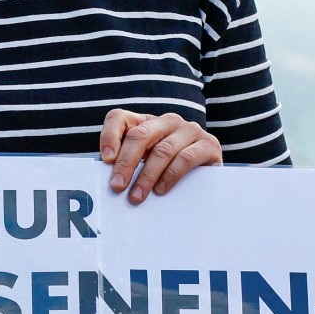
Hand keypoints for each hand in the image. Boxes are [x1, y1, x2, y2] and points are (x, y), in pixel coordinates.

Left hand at [99, 110, 221, 203]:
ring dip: (147, 175)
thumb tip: (109, 180)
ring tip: (137, 196)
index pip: (120, 118)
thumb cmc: (168, 171)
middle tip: (117, 186)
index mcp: (146, 122)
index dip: (109, 136)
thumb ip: (127, 164)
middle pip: (140, 135)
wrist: (209, 179)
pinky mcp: (209, 144)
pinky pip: (186, 158)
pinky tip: (161, 190)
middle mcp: (167, 121)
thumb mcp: (144, 163)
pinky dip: (170, 175)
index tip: (105, 160)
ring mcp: (189, 130)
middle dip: (126, 163)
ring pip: (163, 149)